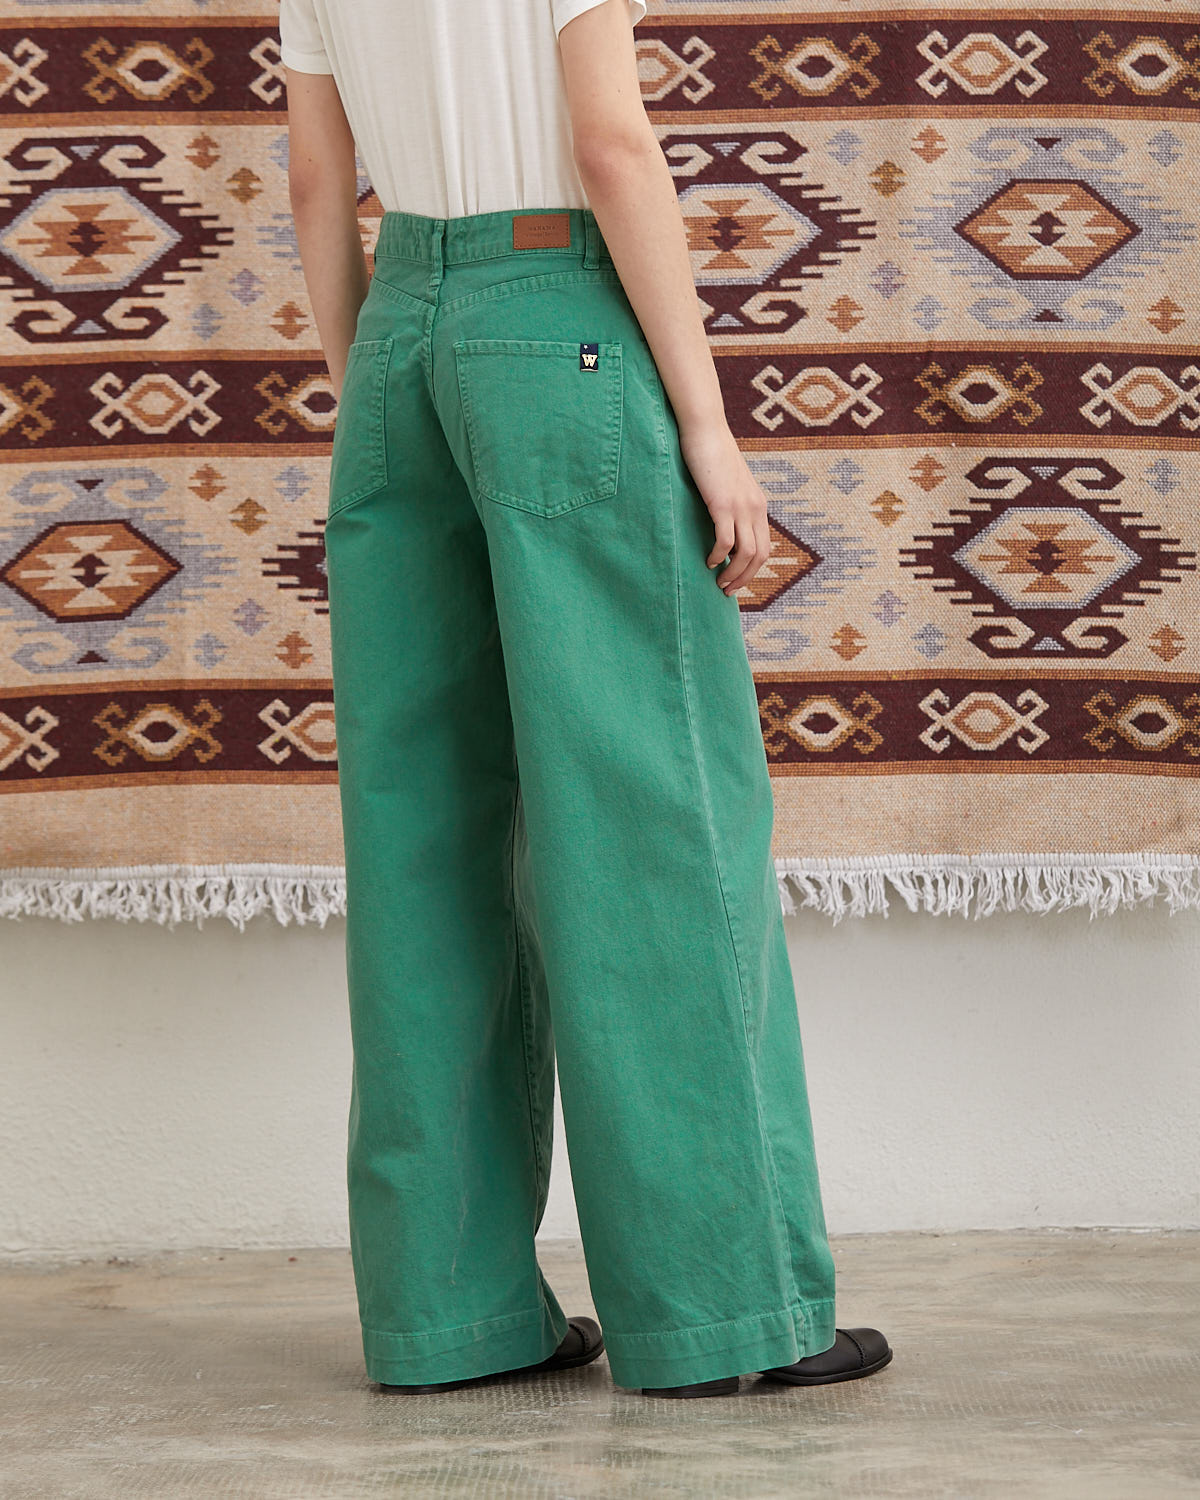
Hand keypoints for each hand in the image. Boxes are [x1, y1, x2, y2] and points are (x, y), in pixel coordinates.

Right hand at [678, 420, 772, 595]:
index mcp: (758, 505)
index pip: (764, 547)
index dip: (751, 570)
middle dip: (745, 578)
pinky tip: (709, 561)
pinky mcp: (722, 504)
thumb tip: (722, 525)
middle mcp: (755, 508)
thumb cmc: (711, 455)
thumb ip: (730, 504)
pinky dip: (719, 556)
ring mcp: (741, 506)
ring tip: (718, 582)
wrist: (705, 429)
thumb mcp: (727, 484)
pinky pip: (726, 541)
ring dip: (733, 574)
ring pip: (746, 553)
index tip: (735, 580)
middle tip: (727, 590)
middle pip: (760, 555)